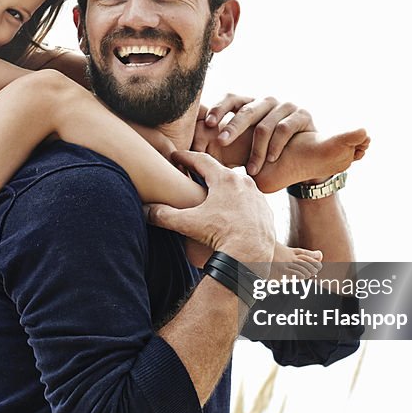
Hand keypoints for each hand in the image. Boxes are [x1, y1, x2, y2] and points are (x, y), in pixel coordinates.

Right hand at [145, 151, 274, 263]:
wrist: (250, 256)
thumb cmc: (219, 236)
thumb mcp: (187, 223)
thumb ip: (164, 215)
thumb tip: (144, 210)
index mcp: (224, 180)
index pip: (201, 160)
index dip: (186, 157)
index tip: (175, 156)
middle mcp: (244, 183)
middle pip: (221, 171)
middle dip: (206, 172)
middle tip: (193, 173)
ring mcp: (258, 197)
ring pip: (238, 187)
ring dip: (225, 189)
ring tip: (213, 195)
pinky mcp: (266, 212)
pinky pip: (250, 202)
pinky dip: (240, 204)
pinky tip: (233, 213)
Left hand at [197, 94, 315, 175]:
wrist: (305, 158)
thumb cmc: (268, 154)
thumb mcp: (245, 149)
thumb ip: (224, 147)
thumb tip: (191, 154)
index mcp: (249, 105)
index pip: (231, 99)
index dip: (218, 108)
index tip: (208, 124)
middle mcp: (266, 101)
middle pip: (246, 109)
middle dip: (232, 126)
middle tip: (221, 141)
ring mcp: (285, 106)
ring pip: (265, 124)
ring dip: (256, 150)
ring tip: (251, 169)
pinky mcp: (302, 114)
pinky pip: (285, 129)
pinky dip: (275, 147)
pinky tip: (270, 161)